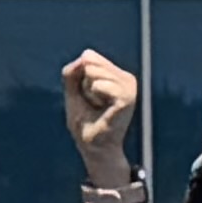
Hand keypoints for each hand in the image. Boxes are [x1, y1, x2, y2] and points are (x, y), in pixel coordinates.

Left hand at [60, 48, 141, 179]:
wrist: (93, 146)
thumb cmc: (84, 120)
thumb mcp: (72, 91)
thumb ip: (73, 71)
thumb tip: (85, 57)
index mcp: (116, 74)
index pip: (89, 56)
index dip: (79, 76)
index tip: (87, 96)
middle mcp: (126, 78)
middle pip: (90, 62)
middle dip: (83, 84)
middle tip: (92, 103)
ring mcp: (129, 87)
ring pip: (94, 72)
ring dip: (88, 91)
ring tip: (97, 106)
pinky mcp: (128, 98)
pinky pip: (100, 85)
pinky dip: (93, 96)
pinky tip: (102, 108)